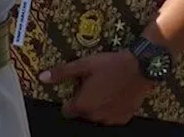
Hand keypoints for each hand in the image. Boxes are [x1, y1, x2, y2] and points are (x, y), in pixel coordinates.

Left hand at [40, 50, 155, 125]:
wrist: (140, 67)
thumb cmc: (110, 65)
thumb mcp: (83, 65)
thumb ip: (61, 73)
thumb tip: (43, 77)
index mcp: (83, 105)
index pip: (67, 111)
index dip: (69, 99)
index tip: (75, 89)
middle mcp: (96, 116)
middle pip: (82, 113)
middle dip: (84, 101)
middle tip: (91, 84)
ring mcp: (112, 118)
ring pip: (97, 115)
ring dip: (97, 105)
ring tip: (104, 87)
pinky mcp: (125, 117)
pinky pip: (112, 116)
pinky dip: (111, 108)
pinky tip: (114, 93)